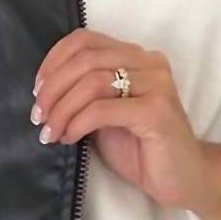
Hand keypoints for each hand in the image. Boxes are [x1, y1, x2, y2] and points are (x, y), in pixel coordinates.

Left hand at [32, 29, 208, 208]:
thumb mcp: (104, 114)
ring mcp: (156, 84)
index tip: (38, 90)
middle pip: (85, 60)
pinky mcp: (156, 111)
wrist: (183, 179)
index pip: (84, 40)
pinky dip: (78, 123)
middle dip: (53, 89)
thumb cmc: (141, 148)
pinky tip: (69, 138)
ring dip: (62, 109)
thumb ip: (84, 95)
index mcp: (135, 56)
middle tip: (39, 117)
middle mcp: (148, 62)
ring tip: (51, 132)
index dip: (54, 61)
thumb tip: (44, 91)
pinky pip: (102, 109)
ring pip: (92, 82)